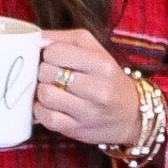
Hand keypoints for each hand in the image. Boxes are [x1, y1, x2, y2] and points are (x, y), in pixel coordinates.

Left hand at [33, 29, 140, 147]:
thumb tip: (35, 37)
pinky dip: (41, 110)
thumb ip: (64, 39)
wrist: (131, 115)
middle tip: (52, 75)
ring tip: (51, 90)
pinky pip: (47, 118)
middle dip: (44, 72)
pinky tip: (49, 106)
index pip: (55, 51)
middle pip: (46, 72)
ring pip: (45, 95)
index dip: (48, 54)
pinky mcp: (76, 129)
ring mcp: (87, 112)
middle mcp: (97, 89)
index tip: (54, 59)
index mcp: (102, 65)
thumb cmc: (107, 78)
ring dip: (42, 91)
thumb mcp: (95, 50)